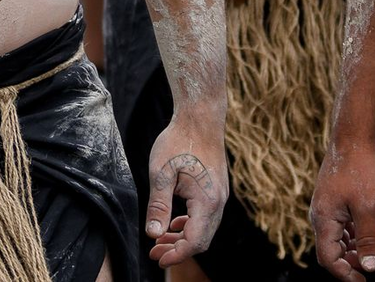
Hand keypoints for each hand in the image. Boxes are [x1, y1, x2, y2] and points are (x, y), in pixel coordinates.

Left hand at [145, 119, 227, 267]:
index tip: (157, 258)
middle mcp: (219, 201)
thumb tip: (153, 235)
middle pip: (202, 240)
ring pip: (205, 228)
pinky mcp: (217, 187)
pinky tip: (176, 222)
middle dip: (178, 250)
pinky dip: (191, 224)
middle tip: (155, 253)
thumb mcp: (161, 173)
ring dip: (184, 238)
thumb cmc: (179, 140)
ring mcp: (221, 194)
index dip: (176, 255)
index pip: (194, 242)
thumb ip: (159, 206)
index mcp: (207, 201)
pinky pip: (207, 216)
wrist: (200, 115)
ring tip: (162, 239)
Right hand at [311, 144, 374, 278]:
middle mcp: (321, 215)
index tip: (365, 279)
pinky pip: (345, 225)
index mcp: (323, 219)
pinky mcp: (336, 199)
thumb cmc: (360, 169)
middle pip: (334, 251)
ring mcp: (328, 206)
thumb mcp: (368, 208)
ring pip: (342, 238)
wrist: (354, 136)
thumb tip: (370, 267)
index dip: (346, 274)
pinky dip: (360, 233)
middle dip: (358, 260)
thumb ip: (367, 240)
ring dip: (362, 247)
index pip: (329, 259)